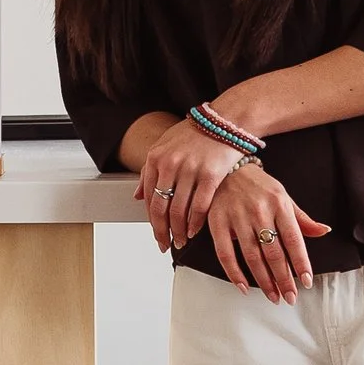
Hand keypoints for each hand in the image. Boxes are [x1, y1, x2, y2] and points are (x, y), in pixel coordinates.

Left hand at [136, 119, 243, 251]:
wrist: (225, 119)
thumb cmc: (195, 133)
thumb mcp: (165, 146)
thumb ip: (149, 171)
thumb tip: (137, 196)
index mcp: (155, 158)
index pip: (149, 198)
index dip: (152, 221)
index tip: (156, 235)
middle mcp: (170, 164)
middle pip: (161, 208)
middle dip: (162, 232)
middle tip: (166, 245)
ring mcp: (190, 169)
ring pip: (179, 211)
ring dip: (179, 231)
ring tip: (182, 241)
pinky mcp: (211, 174)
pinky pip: (200, 206)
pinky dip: (196, 223)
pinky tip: (195, 231)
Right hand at [202, 166, 329, 303]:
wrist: (228, 169)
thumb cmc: (259, 186)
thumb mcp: (284, 197)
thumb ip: (302, 219)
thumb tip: (324, 231)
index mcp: (279, 204)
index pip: (293, 239)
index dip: (300, 263)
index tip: (306, 281)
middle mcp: (259, 211)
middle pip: (273, 252)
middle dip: (283, 279)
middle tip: (290, 297)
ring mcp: (237, 217)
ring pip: (252, 256)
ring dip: (263, 281)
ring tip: (273, 296)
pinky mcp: (217, 223)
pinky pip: (225, 253)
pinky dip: (234, 273)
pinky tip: (243, 286)